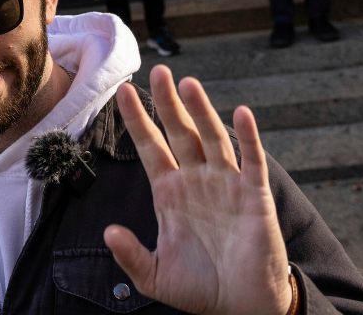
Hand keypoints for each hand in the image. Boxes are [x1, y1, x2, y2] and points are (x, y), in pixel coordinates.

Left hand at [104, 66, 292, 314]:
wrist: (241, 307)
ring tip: (188, 84)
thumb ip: (130, 255)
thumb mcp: (155, 276)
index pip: (151, 148)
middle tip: (158, 71)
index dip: (138, 121)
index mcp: (170, 194)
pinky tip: (241, 113)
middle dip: (169, 103)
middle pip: (180, 133)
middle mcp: (197, 181)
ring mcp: (226, 185)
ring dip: (202, 111)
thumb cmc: (200, 289)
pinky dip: (248, 137)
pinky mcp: (254, 196)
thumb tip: (108, 232)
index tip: (122, 92)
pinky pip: (251, 161)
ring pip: (212, 139)